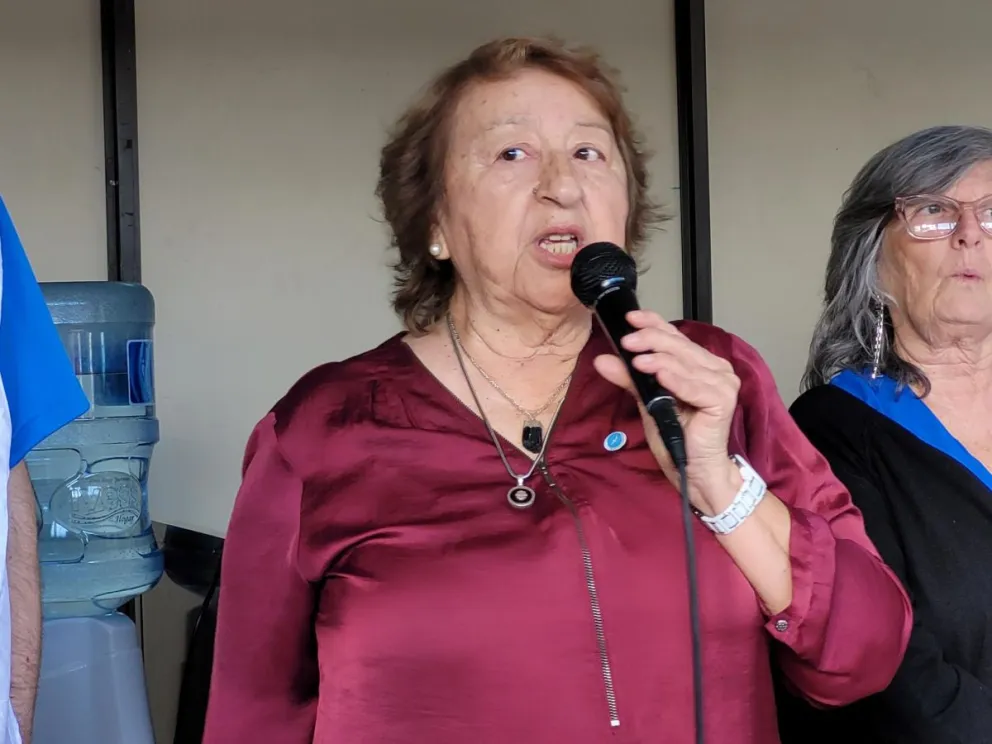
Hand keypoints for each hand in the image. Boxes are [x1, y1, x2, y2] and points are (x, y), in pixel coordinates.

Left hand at [593, 310, 741, 513]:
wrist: (693, 470)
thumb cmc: (677, 437)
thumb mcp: (647, 401)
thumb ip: (630, 378)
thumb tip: (602, 359)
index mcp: (700, 363)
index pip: (675, 335)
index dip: (653, 323)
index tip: (630, 318)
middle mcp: (715, 368)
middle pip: (679, 346)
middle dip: (650, 340)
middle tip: (627, 340)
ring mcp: (723, 383)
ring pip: (685, 364)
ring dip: (659, 359)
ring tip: (637, 360)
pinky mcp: (724, 400)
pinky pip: (695, 386)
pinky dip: (676, 380)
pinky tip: (659, 374)